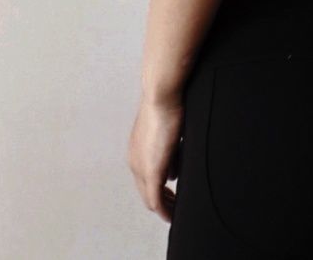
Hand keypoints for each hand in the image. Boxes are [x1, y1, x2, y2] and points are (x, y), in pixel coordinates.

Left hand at [127, 93, 184, 223]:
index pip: (146, 178)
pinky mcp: (151, 171)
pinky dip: (164, 210)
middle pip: (146, 192)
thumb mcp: (171, 133)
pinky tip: (172, 216)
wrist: (161, 95)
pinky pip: (155, 199)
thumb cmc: (168, 105)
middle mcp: (135, 161)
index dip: (160, 189)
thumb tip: (174, 173)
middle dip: (162, 201)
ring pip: (150, 198)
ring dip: (164, 206)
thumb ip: (171, 154)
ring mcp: (141, 167)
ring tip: (177, 212)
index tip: (173, 194)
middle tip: (176, 207)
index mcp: (138, 151)